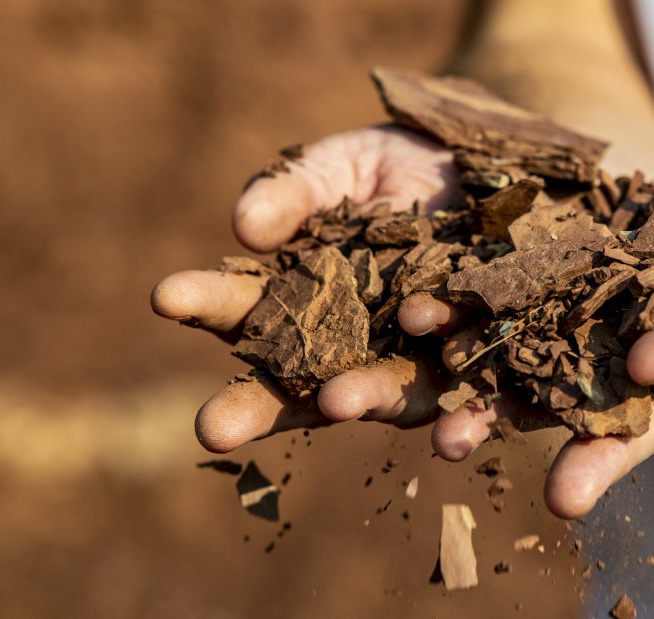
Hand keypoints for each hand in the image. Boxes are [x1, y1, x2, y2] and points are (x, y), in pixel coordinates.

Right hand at [151, 125, 461, 451]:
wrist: (489, 170)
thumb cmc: (398, 169)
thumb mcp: (339, 167)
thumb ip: (294, 193)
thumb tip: (246, 228)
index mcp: (302, 302)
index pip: (245, 309)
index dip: (205, 302)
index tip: (165, 294)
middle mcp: (352, 345)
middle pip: (298, 384)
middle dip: (255, 408)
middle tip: (210, 428)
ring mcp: (416, 359)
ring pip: (384, 395)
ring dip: (358, 403)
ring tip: (335, 402)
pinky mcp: (481, 365)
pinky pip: (475, 403)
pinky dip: (464, 424)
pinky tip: (454, 440)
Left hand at [399, 146, 653, 517]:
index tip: (648, 359)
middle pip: (642, 404)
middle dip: (598, 446)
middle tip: (559, 495)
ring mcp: (643, 326)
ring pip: (575, 373)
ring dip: (515, 403)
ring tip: (454, 438)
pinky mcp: (602, 296)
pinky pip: (545, 313)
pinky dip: (492, 329)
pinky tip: (434, 339)